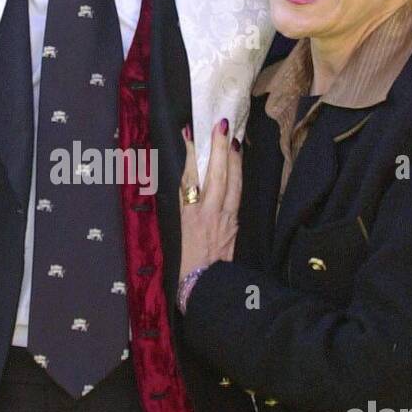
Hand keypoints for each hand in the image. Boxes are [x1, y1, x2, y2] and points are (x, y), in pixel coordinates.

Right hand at [179, 119, 242, 281]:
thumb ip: (181, 207)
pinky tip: (238, 166)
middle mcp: (209, 214)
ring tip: (233, 139)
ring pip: (233, 183)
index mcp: (189, 216)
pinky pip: (238, 194)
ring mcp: (226, 219)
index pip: (190, 177)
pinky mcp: (235, 225)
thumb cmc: (182, 262)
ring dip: (234, 159)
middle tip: (221, 125)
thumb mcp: (174, 232)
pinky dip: (238, 177)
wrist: (204, 287)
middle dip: (219, 148)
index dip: (189, 154)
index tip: (189, 133)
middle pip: (217, 175)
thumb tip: (185, 183)